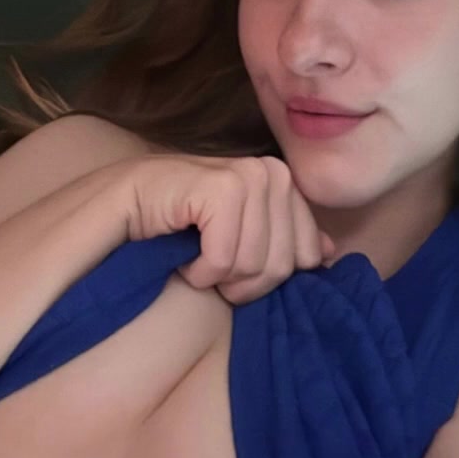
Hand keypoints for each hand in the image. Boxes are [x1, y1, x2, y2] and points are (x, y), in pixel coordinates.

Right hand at [117, 154, 335, 304]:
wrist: (128, 202)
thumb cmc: (183, 224)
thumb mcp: (243, 234)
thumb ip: (286, 239)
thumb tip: (329, 252)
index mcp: (286, 184)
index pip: (306, 258)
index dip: (266, 278)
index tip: (235, 267)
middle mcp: (274, 174)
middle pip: (281, 267)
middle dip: (241, 283)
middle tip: (211, 268)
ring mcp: (250, 177)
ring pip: (253, 266)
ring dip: (216, 277)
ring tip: (195, 256)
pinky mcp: (222, 188)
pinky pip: (224, 260)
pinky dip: (199, 270)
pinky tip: (183, 252)